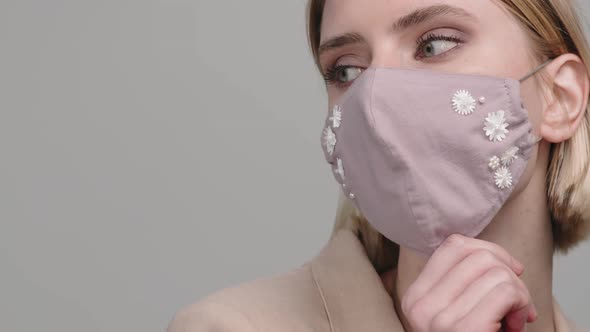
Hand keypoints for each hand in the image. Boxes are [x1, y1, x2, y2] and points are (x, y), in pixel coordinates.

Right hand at [401, 234, 537, 331]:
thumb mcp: (456, 312)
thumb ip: (461, 283)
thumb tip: (493, 255)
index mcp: (415, 297)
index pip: (453, 246)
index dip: (489, 250)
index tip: (507, 271)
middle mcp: (420, 306)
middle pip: (477, 256)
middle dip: (508, 274)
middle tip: (514, 302)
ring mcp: (439, 319)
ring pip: (496, 272)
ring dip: (518, 293)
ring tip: (514, 316)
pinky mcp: (464, 330)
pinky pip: (505, 292)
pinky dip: (521, 303)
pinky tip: (516, 323)